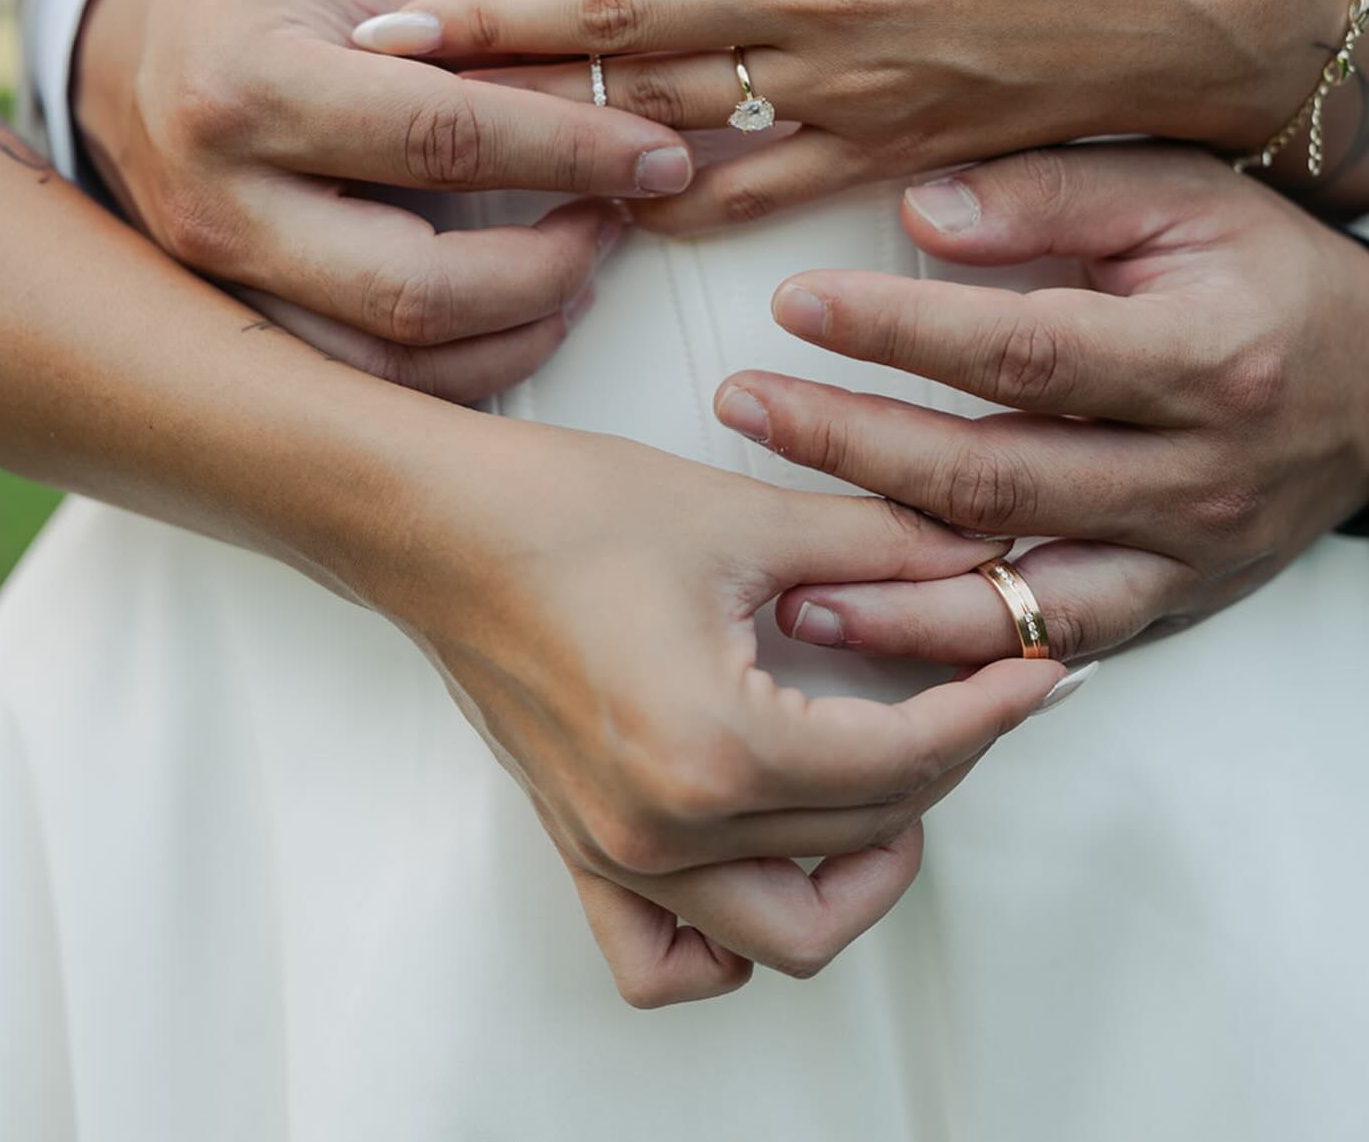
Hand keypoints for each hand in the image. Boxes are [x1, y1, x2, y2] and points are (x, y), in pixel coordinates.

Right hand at [76, 0, 695, 398]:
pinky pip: (365, 385)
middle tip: (623, 221)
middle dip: (549, 271)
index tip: (661, 157)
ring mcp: (218, 282)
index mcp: (251, 83)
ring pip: (389, 369)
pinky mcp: (236, 326)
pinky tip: (522, 315)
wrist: (130, 42)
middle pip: (414, 288)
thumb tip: (641, 69)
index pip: (442, 138)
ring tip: (584, 269)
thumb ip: (496, 24)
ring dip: (514, 335)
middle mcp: (220, 199)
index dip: (571, 153)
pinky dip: (460, 369)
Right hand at [358, 411, 1069, 1006]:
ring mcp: (619, 854)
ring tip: (890, 786)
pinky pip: (670, 959)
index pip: (900, 764)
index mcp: (714, 749)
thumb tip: (976, 551)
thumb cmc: (558, 513)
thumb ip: (876, 543)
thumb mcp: (738, 520)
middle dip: (944, 764)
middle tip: (976, 691)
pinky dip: (732, 941)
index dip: (987, 715)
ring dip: (859, 874)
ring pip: (784, 931)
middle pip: (860, 840)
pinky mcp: (585, 849)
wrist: (435, 524)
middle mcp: (667, 830)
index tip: (1037, 675)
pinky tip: (766, 867)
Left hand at [373, 0, 1348, 232]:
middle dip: (490, 28)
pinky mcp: (885, 153)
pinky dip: (671, 202)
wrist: (1205, 7)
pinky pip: (754, 191)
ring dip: (552, 118)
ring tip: (448, 130)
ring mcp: (850, 81)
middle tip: (382, 43)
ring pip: (667, 106)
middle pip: (620, 11)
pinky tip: (594, 208)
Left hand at [707, 144, 1368, 661]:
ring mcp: (1185, 555)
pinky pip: (1056, 645)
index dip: (900, 334)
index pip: (1023, 352)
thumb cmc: (1270, 274)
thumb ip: (1053, 194)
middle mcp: (1197, 473)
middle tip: (747, 409)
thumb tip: (919, 217)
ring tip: (781, 583)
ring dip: (891, 594)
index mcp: (1204, 357)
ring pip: (1019, 591)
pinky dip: (963, 651)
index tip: (795, 308)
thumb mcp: (1183, 194)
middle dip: (854, 449)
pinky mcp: (1173, 604)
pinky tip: (879, 635)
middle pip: (997, 477)